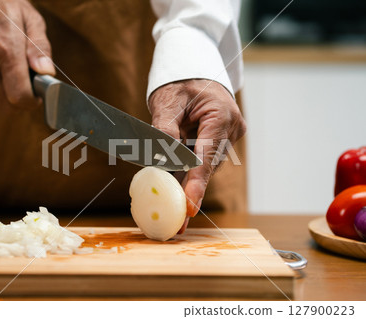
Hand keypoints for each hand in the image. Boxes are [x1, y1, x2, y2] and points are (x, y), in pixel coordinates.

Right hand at [0, 0, 54, 110]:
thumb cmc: (0, 5)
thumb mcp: (29, 18)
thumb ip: (40, 48)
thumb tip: (47, 72)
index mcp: (6, 50)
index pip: (20, 96)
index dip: (33, 101)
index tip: (39, 93)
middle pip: (8, 106)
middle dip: (22, 102)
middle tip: (28, 87)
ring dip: (7, 94)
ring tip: (11, 73)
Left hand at [148, 79, 245, 231]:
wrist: (193, 71)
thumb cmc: (180, 81)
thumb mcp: (168, 101)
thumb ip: (165, 128)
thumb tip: (161, 158)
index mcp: (221, 114)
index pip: (207, 156)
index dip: (197, 184)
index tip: (188, 207)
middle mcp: (231, 128)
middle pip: (208, 166)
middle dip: (191, 192)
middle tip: (178, 222)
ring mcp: (228, 135)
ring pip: (206, 166)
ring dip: (188, 185)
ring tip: (174, 213)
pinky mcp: (221, 140)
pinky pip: (204, 161)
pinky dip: (189, 175)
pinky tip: (177, 193)